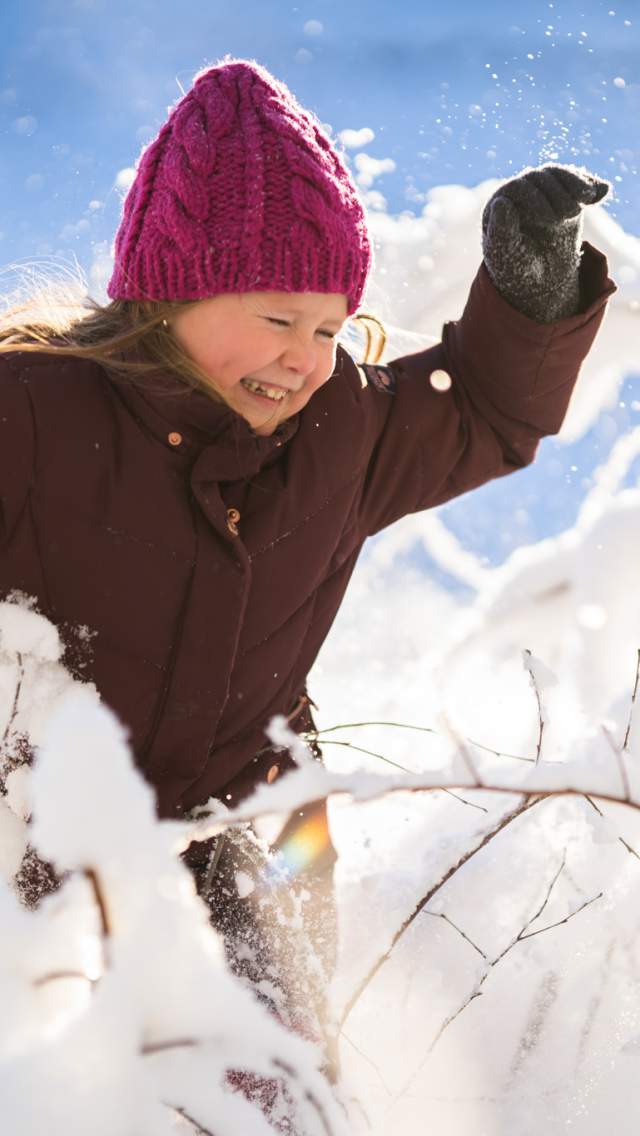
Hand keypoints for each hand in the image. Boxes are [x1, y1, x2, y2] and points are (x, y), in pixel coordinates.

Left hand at [482, 164, 610, 322]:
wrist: (541, 280)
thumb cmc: (519, 271)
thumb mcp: (508, 257)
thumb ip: (502, 232)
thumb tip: (501, 201)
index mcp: (499, 206)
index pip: (517, 188)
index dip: (536, 200)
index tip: (551, 220)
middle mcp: (518, 193)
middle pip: (540, 178)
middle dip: (558, 194)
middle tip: (570, 215)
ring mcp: (541, 192)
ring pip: (558, 176)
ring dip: (575, 184)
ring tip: (586, 200)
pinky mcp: (562, 195)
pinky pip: (575, 183)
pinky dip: (589, 186)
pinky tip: (602, 193)